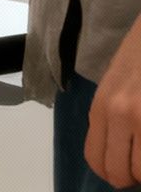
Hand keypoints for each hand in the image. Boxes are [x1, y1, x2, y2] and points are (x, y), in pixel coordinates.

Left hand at [86, 18, 140, 186]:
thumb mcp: (113, 86)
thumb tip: (116, 152)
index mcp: (102, 107)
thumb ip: (110, 118)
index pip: (96, 158)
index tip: (123, 174)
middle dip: (132, 178)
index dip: (111, 172)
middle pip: (121, 172)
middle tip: (140, 170)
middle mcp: (122, 115)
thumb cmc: (140, 54)